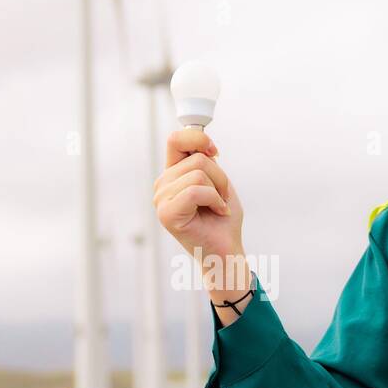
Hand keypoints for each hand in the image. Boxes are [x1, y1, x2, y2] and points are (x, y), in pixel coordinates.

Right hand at [155, 128, 243, 266]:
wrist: (226, 250)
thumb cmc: (223, 219)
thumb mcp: (217, 181)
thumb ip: (205, 160)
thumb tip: (199, 141)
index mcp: (173, 174)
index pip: (176, 139)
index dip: (197, 138)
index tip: (214, 152)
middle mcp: (163, 185)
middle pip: (196, 158)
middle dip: (219, 177)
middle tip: (221, 198)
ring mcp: (161, 200)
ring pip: (198, 174)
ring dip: (218, 191)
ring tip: (218, 207)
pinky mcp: (166, 214)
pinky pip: (196, 191)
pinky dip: (215, 201)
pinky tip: (217, 212)